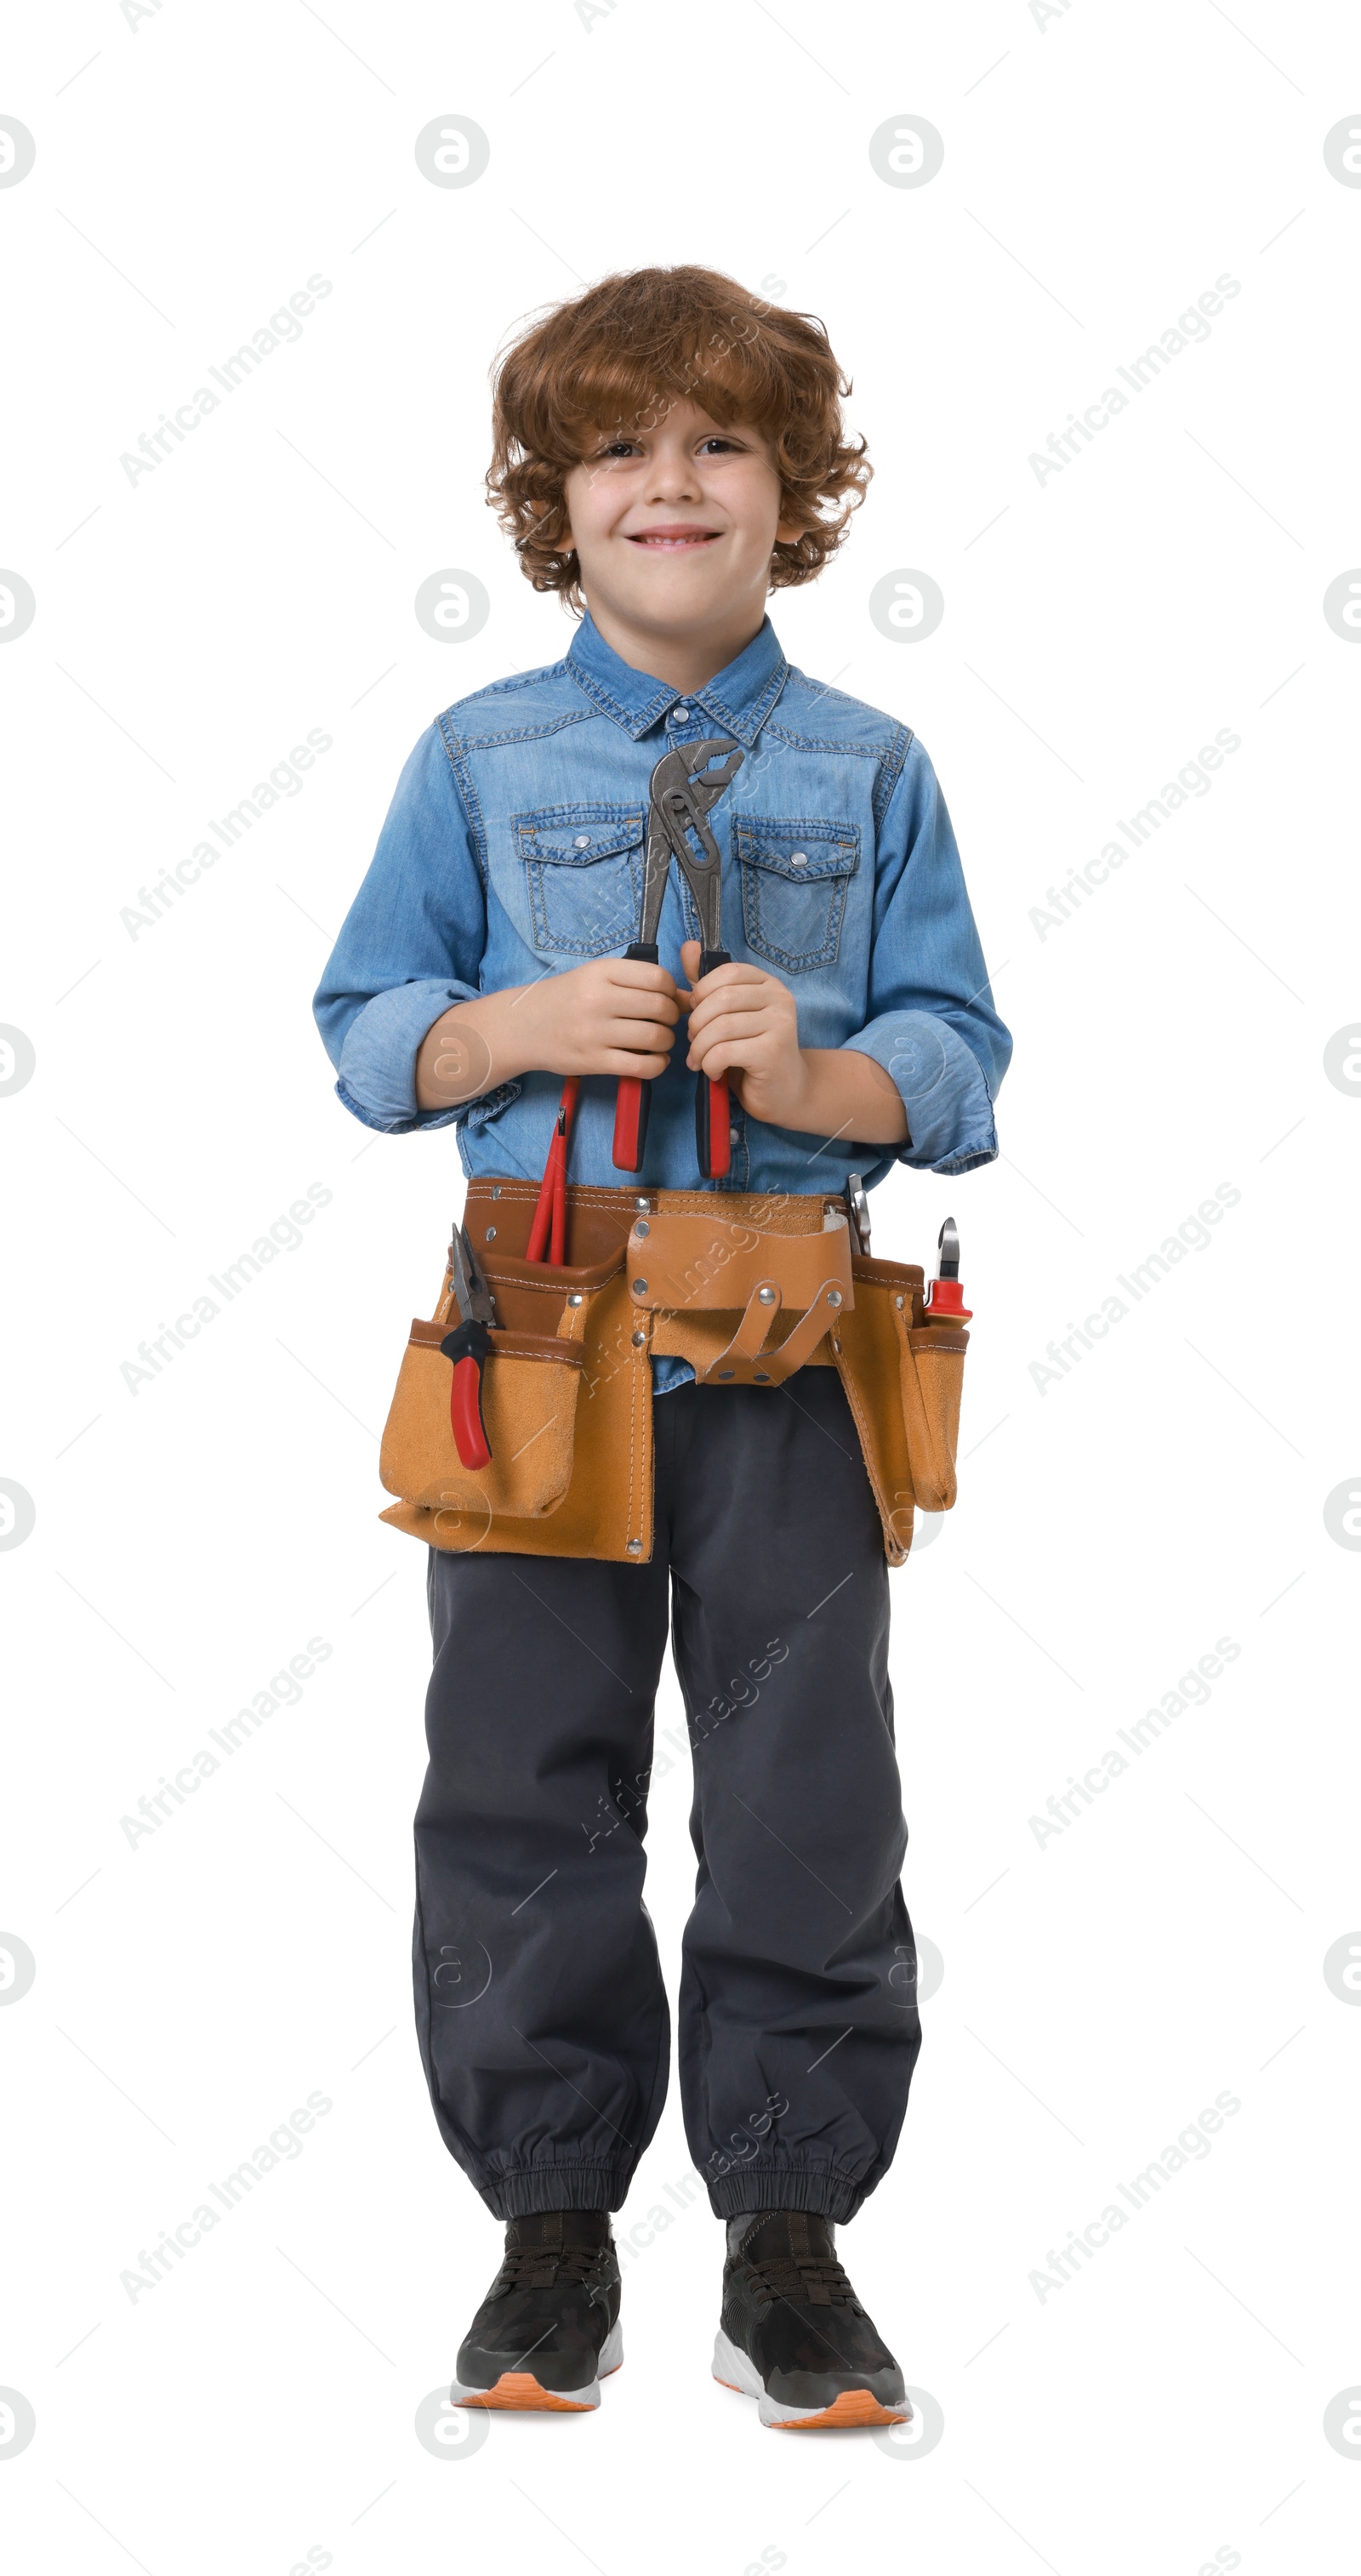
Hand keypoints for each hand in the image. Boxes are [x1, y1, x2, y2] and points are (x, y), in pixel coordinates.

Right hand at [415, 957, 679, 1109]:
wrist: (521, 1027)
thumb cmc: (564, 999)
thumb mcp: (594, 977)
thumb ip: (635, 982)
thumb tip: (686, 996)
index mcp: (600, 972)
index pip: (657, 978)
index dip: (671, 990)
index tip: (667, 999)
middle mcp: (597, 999)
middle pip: (660, 1007)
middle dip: (672, 1017)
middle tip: (665, 1022)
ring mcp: (594, 1032)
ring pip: (655, 1037)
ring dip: (667, 1041)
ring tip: (659, 1041)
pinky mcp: (593, 1061)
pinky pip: (642, 1066)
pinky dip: (658, 1065)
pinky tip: (654, 1060)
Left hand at [679, 940, 810, 1127]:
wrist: (786, 1091)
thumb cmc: (752, 1051)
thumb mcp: (727, 1014)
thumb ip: (707, 984)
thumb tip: (688, 946)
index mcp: (768, 984)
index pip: (727, 973)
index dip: (702, 993)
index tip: (696, 1014)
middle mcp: (780, 999)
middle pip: (721, 1000)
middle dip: (696, 1024)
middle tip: (694, 1043)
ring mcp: (780, 1025)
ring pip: (720, 1028)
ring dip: (700, 1049)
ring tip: (700, 1061)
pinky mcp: (773, 1052)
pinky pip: (724, 1052)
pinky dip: (709, 1065)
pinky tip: (714, 1072)